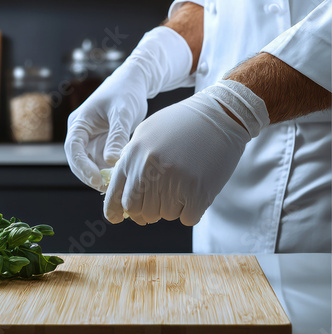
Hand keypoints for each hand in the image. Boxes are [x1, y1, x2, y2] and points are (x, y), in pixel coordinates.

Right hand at [64, 26, 192, 191]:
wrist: (134, 82)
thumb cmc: (127, 92)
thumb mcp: (123, 113)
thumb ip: (117, 136)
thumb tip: (110, 162)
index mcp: (79, 122)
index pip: (74, 148)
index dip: (82, 166)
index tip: (96, 180)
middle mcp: (80, 132)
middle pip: (77, 160)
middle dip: (88, 175)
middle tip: (105, 188)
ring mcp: (89, 139)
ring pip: (88, 164)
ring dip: (98, 175)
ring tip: (114, 186)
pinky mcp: (100, 143)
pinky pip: (99, 162)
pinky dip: (106, 171)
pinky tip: (119, 178)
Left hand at [104, 89, 256, 225]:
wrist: (220, 114)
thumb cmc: (182, 123)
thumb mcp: (146, 133)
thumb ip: (130, 158)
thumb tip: (121, 188)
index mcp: (134, 156)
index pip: (116, 195)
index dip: (113, 211)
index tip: (115, 219)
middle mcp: (149, 170)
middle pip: (138, 211)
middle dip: (145, 211)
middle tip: (158, 202)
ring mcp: (174, 182)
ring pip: (164, 215)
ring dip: (172, 207)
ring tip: (183, 185)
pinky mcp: (198, 192)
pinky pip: (187, 218)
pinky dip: (191, 211)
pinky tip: (197, 192)